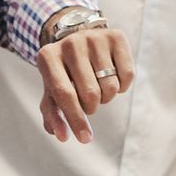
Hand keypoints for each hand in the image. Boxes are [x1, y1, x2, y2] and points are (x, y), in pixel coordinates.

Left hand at [36, 27, 133, 142]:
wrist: (78, 37)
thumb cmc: (64, 72)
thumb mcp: (52, 90)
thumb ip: (53, 115)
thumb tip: (63, 136)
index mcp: (48, 57)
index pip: (64, 94)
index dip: (76, 119)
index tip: (85, 139)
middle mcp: (70, 43)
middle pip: (90, 94)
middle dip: (92, 107)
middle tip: (88, 101)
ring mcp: (94, 38)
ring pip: (110, 87)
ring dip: (106, 97)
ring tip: (98, 87)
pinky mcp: (116, 36)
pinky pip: (127, 76)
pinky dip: (122, 86)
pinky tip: (112, 77)